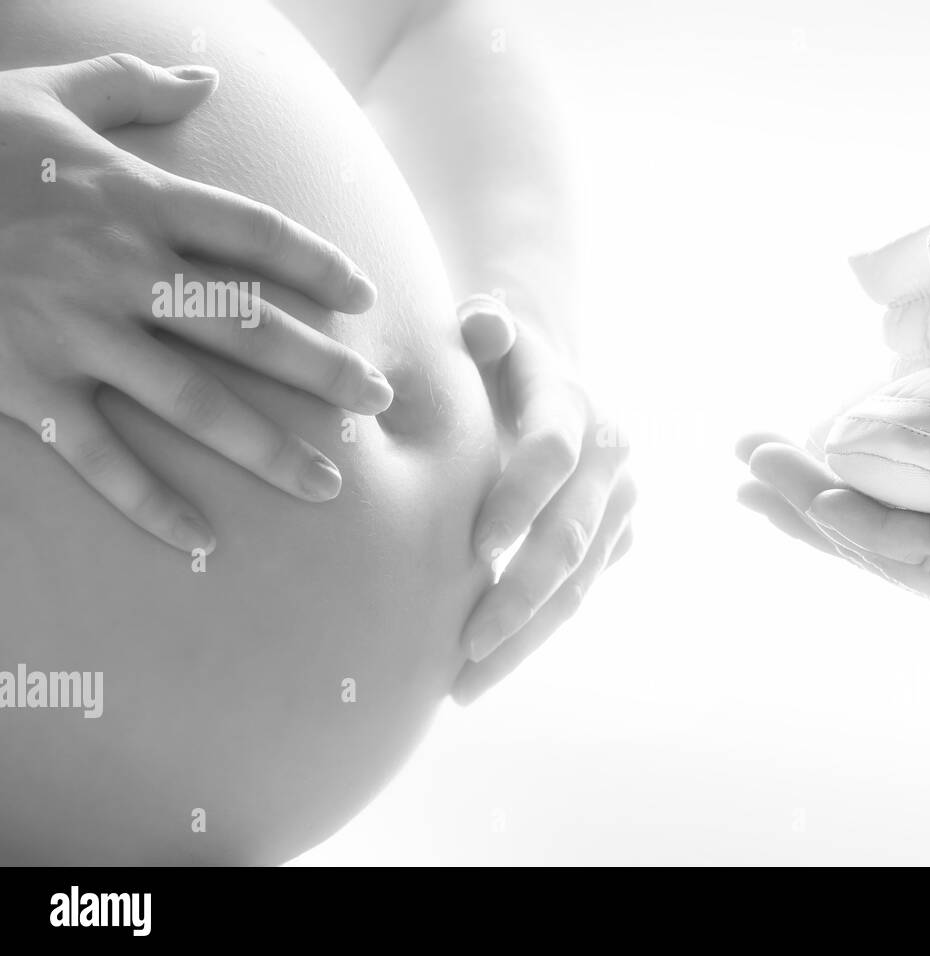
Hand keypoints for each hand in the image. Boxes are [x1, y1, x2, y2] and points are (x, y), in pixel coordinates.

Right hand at [0, 54, 393, 552]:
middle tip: (380, 399)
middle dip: (324, 367)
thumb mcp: (48, 96)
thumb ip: (132, 86)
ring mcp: (76, 334)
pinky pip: (99, 456)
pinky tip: (202, 540)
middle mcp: (121, 270)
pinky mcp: (27, 386)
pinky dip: (150, 502)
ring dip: (268, 448)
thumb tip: (206, 76)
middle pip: (250, 327)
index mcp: (137, 200)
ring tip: (328, 484)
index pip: (256, 235)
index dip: (320, 266)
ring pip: (194, 401)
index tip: (366, 296)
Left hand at [453, 305, 634, 702]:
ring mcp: (619, 504)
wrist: (548, 379)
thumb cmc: (492, 362)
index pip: (552, 456)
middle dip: (519, 597)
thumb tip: (483, 327)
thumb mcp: (486, 335)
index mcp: (576, 404)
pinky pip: (577, 596)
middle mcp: (610, 457)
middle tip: (464, 650)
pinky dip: (534, 635)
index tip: (474, 552)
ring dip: (525, 638)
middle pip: (570, 537)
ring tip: (464, 686)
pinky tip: (487, 669)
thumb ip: (482, 330)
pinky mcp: (617, 539)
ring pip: (578, 584)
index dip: (518, 501)